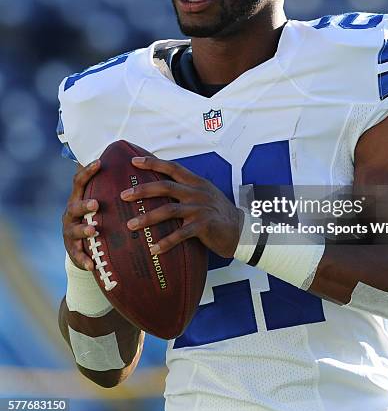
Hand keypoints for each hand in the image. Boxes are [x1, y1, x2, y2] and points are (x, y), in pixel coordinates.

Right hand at [62, 160, 100, 270]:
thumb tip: (133, 161)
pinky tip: (92, 264)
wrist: (86, 247)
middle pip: (73, 207)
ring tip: (94, 230)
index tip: (99, 162)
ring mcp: (70, 233)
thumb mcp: (103, 202)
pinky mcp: (73, 251)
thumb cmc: (99, 217)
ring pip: (73, 230)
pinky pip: (77, 256)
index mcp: (79, 199)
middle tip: (96, 204)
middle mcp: (71, 214)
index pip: (79, 182)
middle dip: (84, 205)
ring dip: (83, 230)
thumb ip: (111, 186)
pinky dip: (84, 260)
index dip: (87, 171)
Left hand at [121, 157, 242, 257]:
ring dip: (147, 218)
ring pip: (169, 210)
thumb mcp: (204, 194)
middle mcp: (197, 192)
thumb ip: (185, 189)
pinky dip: (166, 242)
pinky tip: (154, 249)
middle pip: (165, 187)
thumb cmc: (217, 213)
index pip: (172, 168)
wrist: (241, 229)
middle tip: (123, 195)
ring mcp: (200, 209)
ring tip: (131, 225)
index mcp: (196, 182)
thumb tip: (160, 187)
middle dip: (142, 190)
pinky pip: (181, 234)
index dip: (153, 163)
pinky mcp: (204, 226)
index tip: (134, 161)